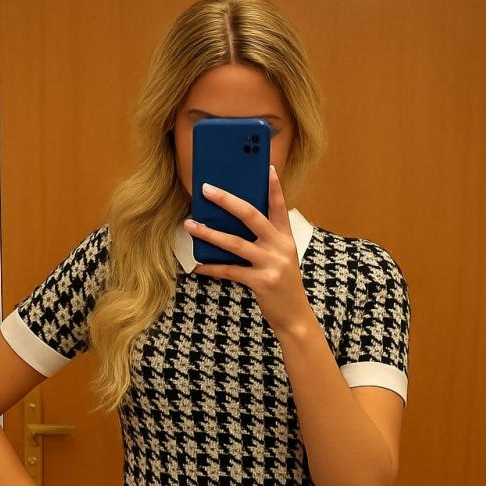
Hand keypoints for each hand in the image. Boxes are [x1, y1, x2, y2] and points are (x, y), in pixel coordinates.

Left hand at [184, 164, 314, 338]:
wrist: (295, 317)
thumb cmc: (283, 286)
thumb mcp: (281, 259)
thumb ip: (266, 242)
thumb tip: (233, 227)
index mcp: (286, 238)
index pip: (279, 206)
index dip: (274, 186)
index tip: (266, 167)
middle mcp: (280, 247)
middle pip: (252, 216)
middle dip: (228, 200)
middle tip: (208, 190)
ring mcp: (271, 264)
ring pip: (235, 243)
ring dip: (210, 233)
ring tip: (191, 225)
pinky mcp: (261, 282)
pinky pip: (230, 271)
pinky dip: (212, 267)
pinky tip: (199, 265)